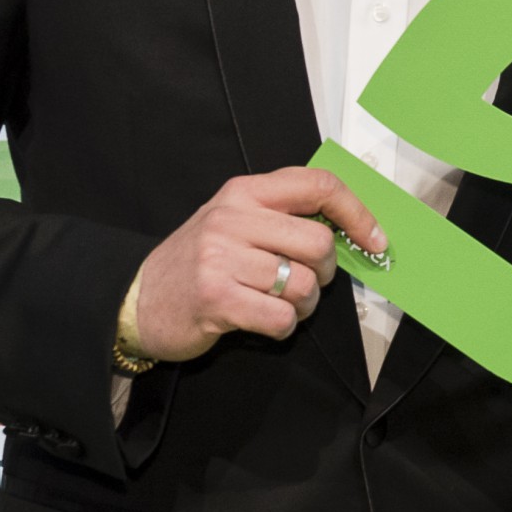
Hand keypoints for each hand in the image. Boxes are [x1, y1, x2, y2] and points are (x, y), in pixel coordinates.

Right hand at [131, 166, 385, 363]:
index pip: (318, 185)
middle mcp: (232, 218)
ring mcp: (221, 258)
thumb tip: (347, 228)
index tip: (373, 239)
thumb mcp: (233, 221)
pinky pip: (282, 317)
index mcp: (244, 192)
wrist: (137, 299)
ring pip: (304, 285)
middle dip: (325, 273)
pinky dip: (283, 326)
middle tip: (305, 283)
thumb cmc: (197, 263)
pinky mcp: (217, 299)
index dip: (357, 212)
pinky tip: (264, 321)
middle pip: (319, 244)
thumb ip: (281, 216)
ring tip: (279, 304)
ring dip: (303, 306)